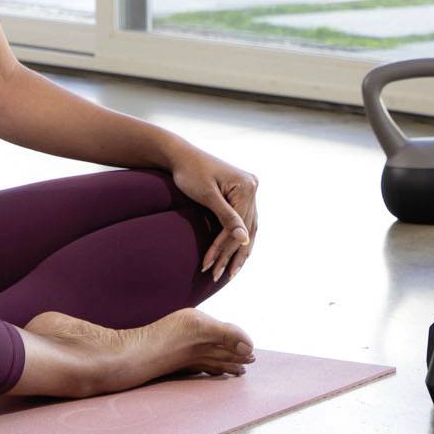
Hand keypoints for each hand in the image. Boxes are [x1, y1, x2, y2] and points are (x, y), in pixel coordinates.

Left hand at [171, 146, 258, 282]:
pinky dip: (239, 238)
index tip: (210, 267)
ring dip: (239, 251)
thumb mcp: (207, 196)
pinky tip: (236, 254)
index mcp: (247, 186)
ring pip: (249, 228)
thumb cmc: (189, 173)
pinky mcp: (243, 192)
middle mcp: (252, 187)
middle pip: (245, 228)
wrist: (180, 155)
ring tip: (230, 273)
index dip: (223, 249)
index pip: (237, 226)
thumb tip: (245, 240)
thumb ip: (227, 218)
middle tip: (221, 277)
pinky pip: (245, 220)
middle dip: (231, 254)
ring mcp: (250, 189)